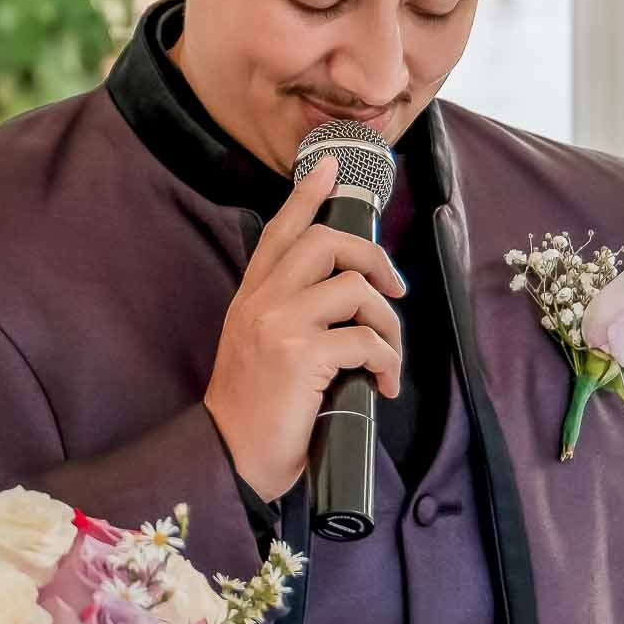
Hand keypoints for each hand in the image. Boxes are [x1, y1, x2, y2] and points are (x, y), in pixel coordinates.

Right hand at [204, 154, 405, 501]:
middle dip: (373, 257)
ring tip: (387, 356)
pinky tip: (384, 384)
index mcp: (251, 298)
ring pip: (355, 287)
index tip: (331, 167)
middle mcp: (262, 302)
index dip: (307, 194)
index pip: (279, 230)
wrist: (230, 457)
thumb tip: (343, 302)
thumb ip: (284, 316)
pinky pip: (365, 339)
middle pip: (326, 241)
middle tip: (394, 288)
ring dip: (387, 321)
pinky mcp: (303, 356)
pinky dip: (387, 360)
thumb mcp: (256, 348)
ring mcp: (280, 325)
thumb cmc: (253, 412)